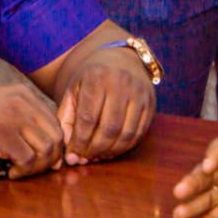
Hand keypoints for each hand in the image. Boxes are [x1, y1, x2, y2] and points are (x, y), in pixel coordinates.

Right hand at [0, 84, 64, 178]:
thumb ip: (19, 114)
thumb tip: (41, 141)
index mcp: (23, 93)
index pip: (54, 120)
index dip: (54, 143)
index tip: (46, 158)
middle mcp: (23, 103)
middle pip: (56, 135)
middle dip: (51, 157)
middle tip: (36, 169)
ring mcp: (15, 118)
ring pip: (46, 149)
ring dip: (37, 167)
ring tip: (21, 171)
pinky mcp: (4, 136)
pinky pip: (28, 160)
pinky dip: (23, 171)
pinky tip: (11, 173)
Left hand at [57, 45, 155, 164]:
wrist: (118, 59)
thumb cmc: (90, 80)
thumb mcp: (73, 92)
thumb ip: (66, 120)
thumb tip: (71, 154)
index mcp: (97, 77)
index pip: (88, 118)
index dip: (79, 142)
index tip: (72, 156)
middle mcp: (121, 83)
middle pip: (109, 128)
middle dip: (95, 150)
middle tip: (85, 159)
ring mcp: (139, 93)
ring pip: (126, 134)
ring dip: (111, 151)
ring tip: (97, 156)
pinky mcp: (151, 103)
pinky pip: (139, 133)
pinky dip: (125, 147)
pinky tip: (112, 149)